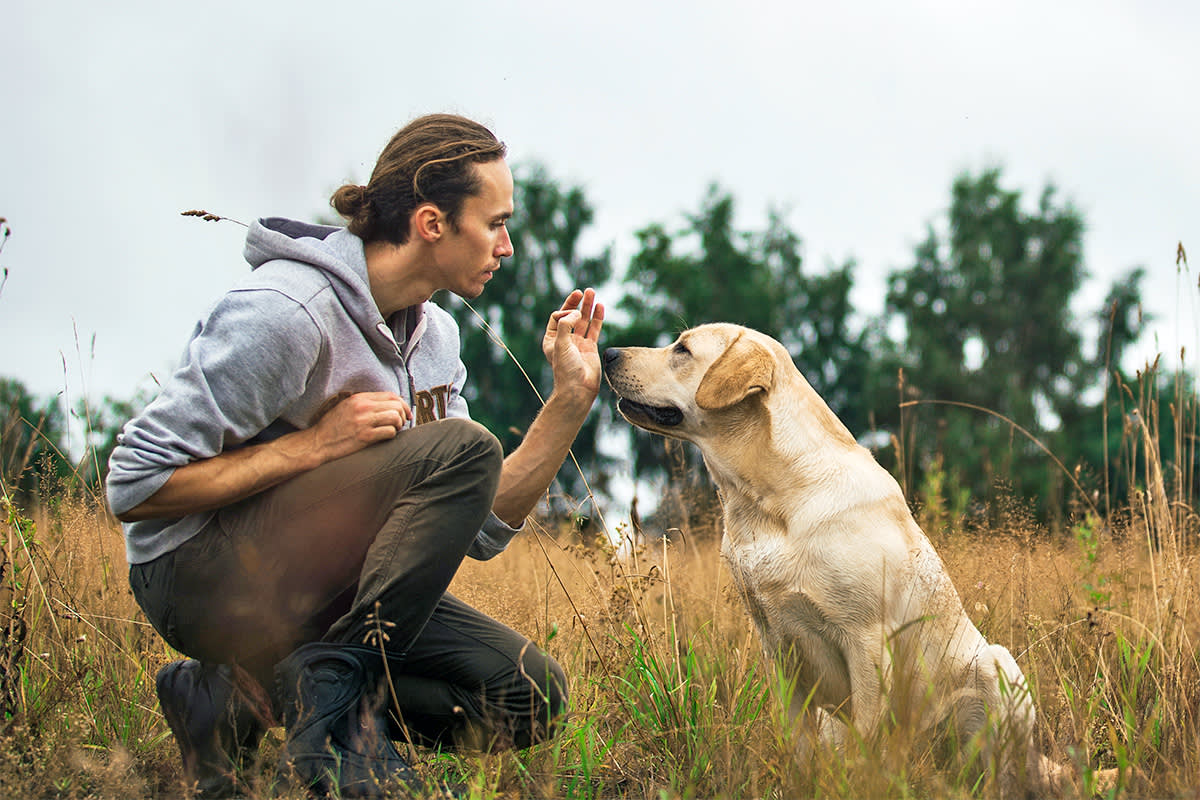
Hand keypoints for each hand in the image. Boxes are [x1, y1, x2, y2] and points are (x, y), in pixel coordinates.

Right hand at [307, 391, 412, 461]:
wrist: (318, 443)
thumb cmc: (331, 427)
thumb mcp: (346, 407)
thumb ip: (364, 403)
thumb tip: (386, 406)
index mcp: (359, 398)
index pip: (391, 395)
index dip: (402, 404)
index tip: (405, 412)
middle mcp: (363, 407)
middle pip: (396, 405)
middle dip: (403, 414)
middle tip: (401, 423)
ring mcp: (364, 421)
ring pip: (395, 417)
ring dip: (399, 425)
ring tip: (394, 430)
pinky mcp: (365, 436)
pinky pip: (389, 432)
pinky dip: (392, 435)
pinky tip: (386, 437)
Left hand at [541, 288, 604, 405]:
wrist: (579, 388)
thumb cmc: (566, 370)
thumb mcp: (560, 345)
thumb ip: (565, 326)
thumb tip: (575, 314)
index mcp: (552, 339)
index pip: (557, 317)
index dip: (564, 312)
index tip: (570, 317)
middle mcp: (565, 340)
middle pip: (570, 316)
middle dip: (576, 303)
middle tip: (583, 292)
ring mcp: (578, 343)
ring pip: (584, 320)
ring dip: (588, 307)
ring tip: (592, 292)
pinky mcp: (590, 347)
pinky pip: (594, 329)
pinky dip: (597, 317)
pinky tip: (600, 307)